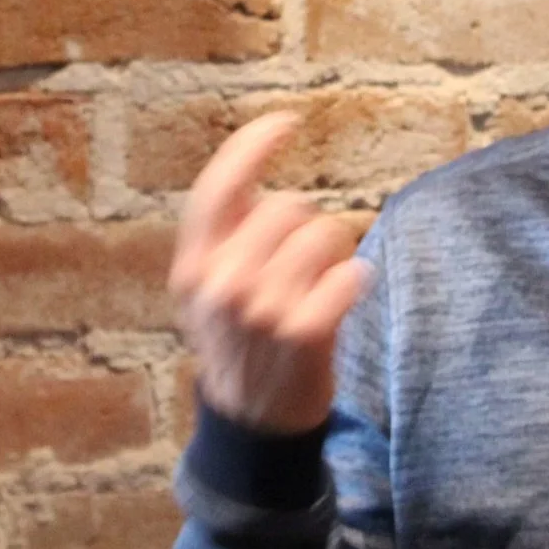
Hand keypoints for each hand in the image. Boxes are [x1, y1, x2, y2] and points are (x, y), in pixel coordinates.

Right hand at [171, 113, 371, 435]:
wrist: (253, 426)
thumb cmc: (240, 347)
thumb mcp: (206, 293)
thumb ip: (224, 240)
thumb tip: (265, 186)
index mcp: (192, 267)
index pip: (218, 187)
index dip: (253, 144)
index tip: (286, 122)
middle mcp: (221, 283)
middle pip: (288, 206)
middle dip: (307, 225)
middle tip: (305, 266)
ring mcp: (262, 309)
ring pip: (325, 233)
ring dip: (335, 254)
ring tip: (322, 287)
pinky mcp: (304, 332)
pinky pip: (350, 273)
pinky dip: (355, 280)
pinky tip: (344, 298)